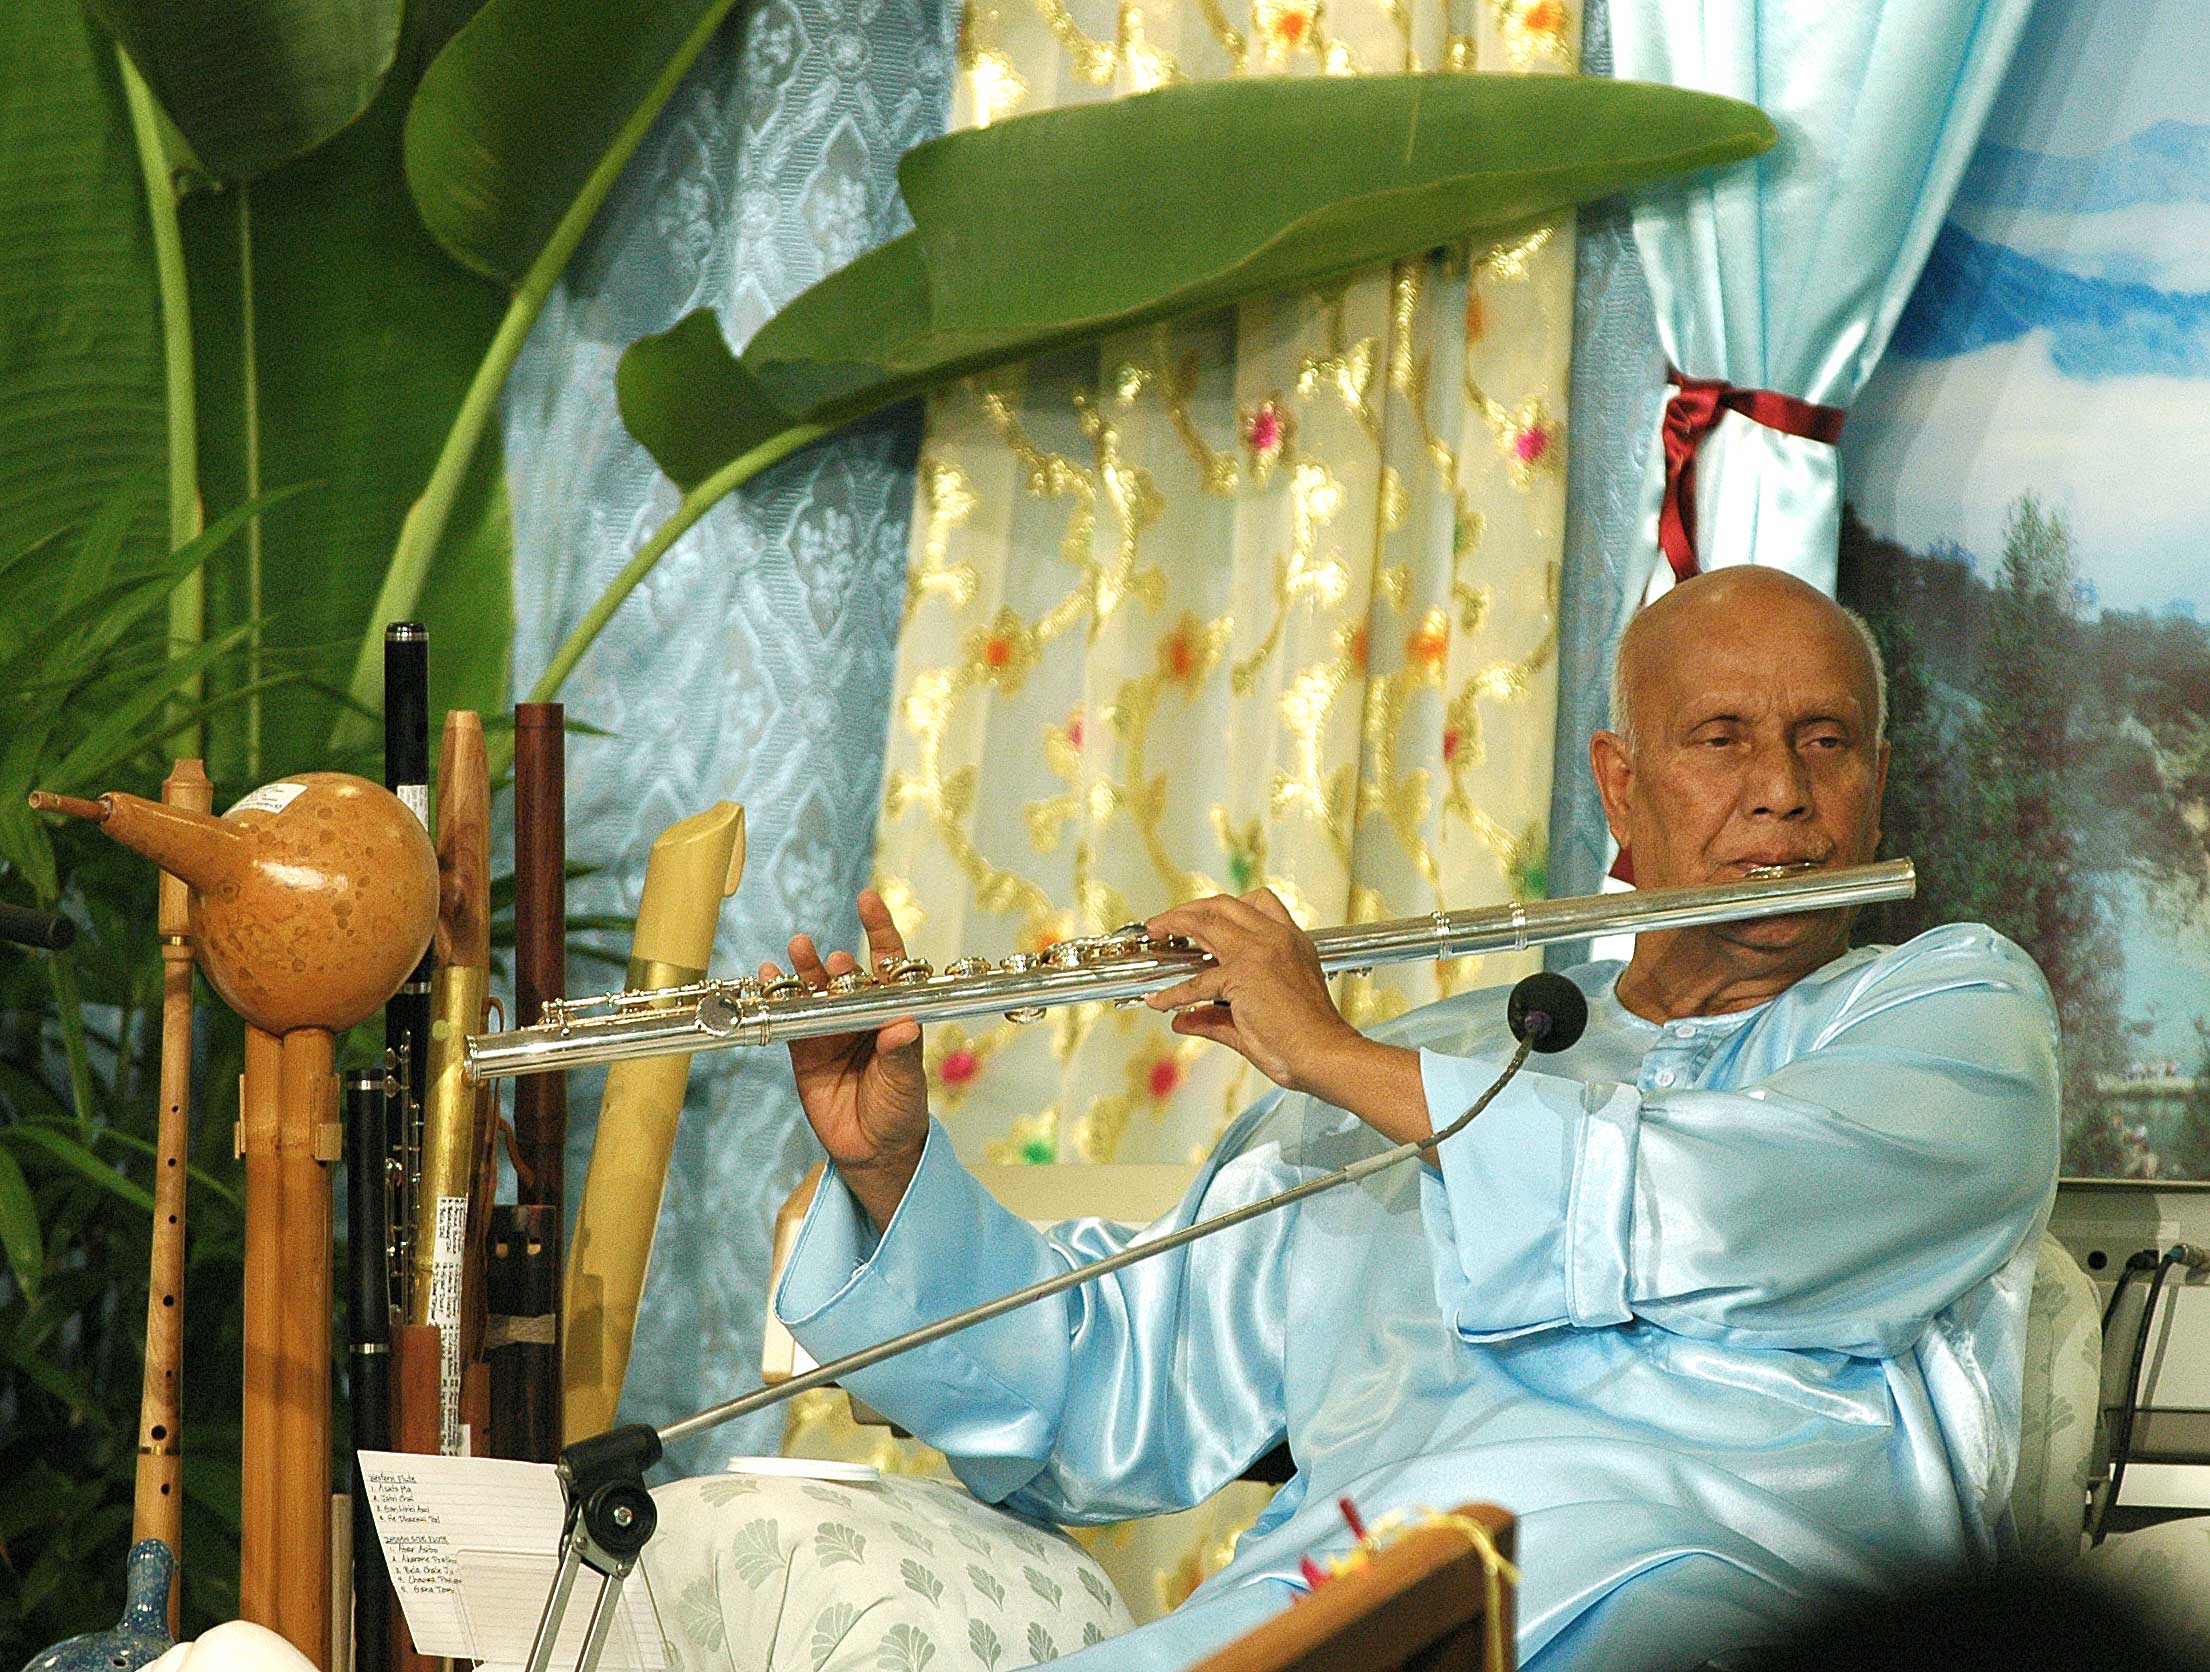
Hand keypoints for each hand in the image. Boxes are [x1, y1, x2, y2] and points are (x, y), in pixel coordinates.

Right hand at [769, 889, 927, 1229]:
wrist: (873, 1152)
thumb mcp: (906, 1084)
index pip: (888, 963)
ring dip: (805, 970)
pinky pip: (788, 1017)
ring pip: (814, 990)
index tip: (867, 900)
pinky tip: (769, 977)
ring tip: (799, 952)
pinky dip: (778, 996)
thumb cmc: (900, 1111)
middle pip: (846, 975)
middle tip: (830, 959)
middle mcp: (860, 1013)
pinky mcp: (802, 1049)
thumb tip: (904, 1026)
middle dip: (837, 964)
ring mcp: (829, 1028)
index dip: (879, 930)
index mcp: (892, 1012)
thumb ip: (901, 1055)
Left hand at [1143, 889, 1428, 1143]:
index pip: (1258, 903)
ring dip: (1175, 924)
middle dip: (1190, 908)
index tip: (1203, 914)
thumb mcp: (1262, 1014)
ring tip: (1155, 933)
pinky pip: (1198, 981)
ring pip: (1208, 922)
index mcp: (1291, 941)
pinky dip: (1174, 992)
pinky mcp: (1243, 976)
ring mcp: (1259, 953)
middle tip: (1167, 921)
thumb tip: (1183, 1020)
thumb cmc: (1308, 1038)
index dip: (1224, 906)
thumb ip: (1217, 1015)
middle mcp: (1277, 938)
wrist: (1326, 1053)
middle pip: (1224, 905)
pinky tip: (1161, 1002)